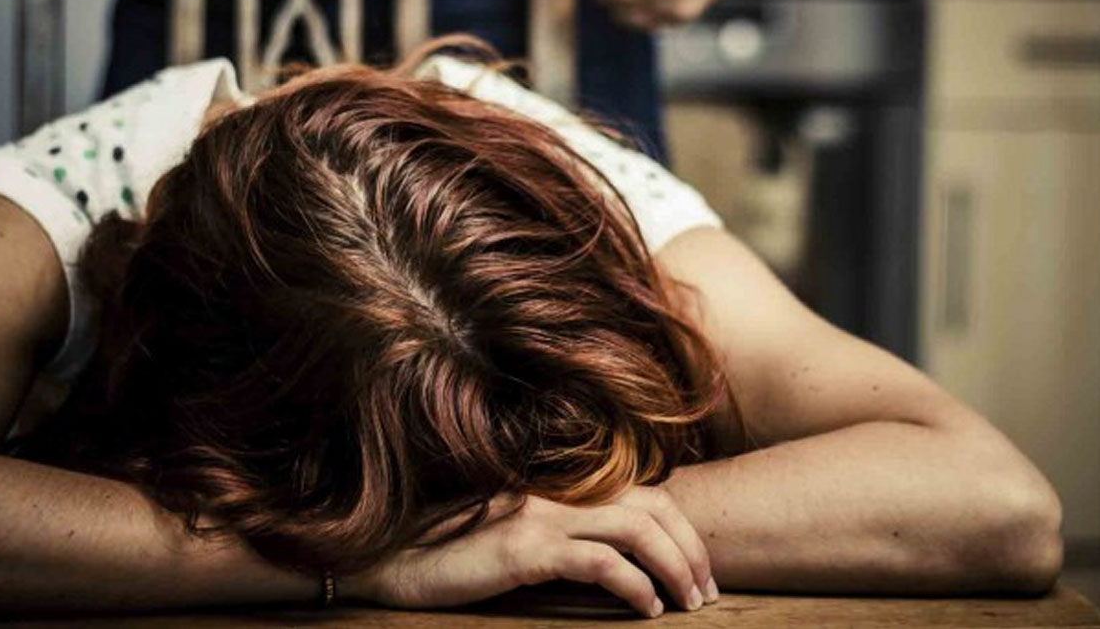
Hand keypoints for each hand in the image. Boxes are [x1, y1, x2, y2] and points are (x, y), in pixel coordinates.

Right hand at [341, 486, 719, 617]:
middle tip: (707, 590)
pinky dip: (633, 584)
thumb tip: (619, 570)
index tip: (698, 567)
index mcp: (557, 489)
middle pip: (650, 505)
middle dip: (690, 546)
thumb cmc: (453, 559)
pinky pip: (598, 561)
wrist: (392, 562)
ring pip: (634, 529)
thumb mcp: (517, 543)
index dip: (680, 527)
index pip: (641, 493)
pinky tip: (645, 610)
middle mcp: (555, 493)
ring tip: (688, 603)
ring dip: (673, 566)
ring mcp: (539, 516)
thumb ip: (563, 542)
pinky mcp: (524, 548)